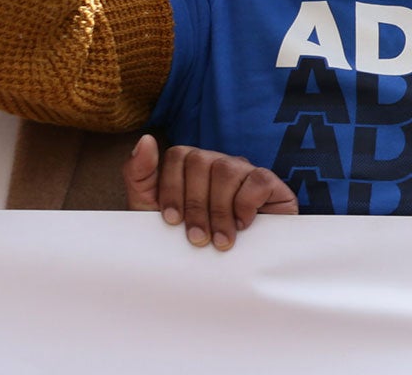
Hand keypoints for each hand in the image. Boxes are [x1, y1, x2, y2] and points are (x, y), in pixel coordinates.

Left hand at [123, 135, 295, 249]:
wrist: (226, 272)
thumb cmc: (185, 243)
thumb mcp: (152, 213)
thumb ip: (141, 177)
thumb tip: (145, 139)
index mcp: (190, 168)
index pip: (178, 155)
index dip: (171, 187)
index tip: (171, 221)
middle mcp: (218, 164)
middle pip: (201, 161)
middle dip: (195, 205)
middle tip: (197, 238)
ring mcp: (245, 171)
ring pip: (226, 170)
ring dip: (219, 211)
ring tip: (219, 241)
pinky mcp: (270, 183)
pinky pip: (256, 180)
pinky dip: (246, 205)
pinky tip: (242, 226)